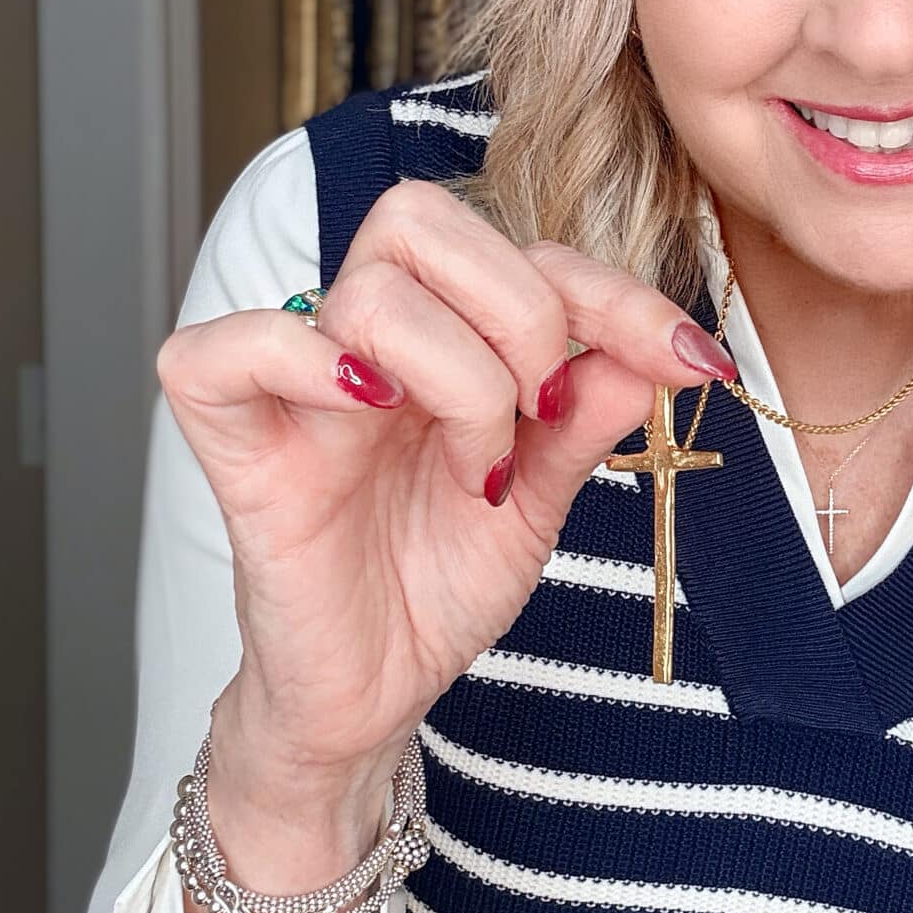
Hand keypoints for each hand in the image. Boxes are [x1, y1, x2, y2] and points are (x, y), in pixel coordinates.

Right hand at [156, 179, 734, 793]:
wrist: (374, 693)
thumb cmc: (436, 584)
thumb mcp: (541, 497)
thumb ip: (587, 416)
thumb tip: (663, 347)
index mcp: (440, 336)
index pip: (518, 253)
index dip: (613, 292)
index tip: (688, 361)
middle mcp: (365, 341)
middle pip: (417, 219)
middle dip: (520, 310)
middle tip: (545, 410)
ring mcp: (295, 384)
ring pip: (367, 292)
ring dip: (456, 379)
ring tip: (477, 469)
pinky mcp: (234, 442)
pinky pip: (224, 350)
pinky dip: (303, 363)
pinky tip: (366, 413)